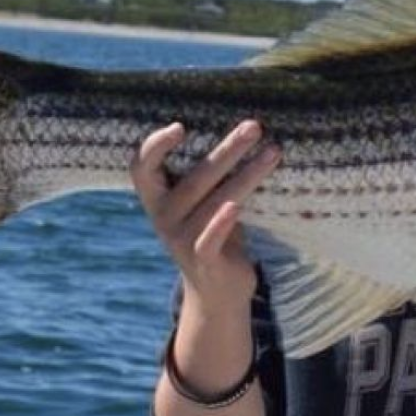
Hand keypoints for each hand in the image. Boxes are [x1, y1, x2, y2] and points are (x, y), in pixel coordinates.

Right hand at [131, 120, 278, 314]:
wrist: (218, 288)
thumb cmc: (215, 230)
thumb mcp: (206, 199)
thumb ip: (211, 172)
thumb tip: (246, 127)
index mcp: (158, 198)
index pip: (142, 168)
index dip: (154, 146)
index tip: (179, 126)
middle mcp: (164, 217)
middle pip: (196, 177)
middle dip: (228, 149)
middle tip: (254, 126)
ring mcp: (182, 240)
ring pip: (216, 201)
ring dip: (247, 174)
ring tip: (273, 152)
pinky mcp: (203, 260)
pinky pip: (210, 238)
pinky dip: (221, 222)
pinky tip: (235, 206)